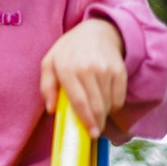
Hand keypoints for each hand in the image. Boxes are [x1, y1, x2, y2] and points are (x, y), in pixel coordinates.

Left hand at [40, 17, 126, 137]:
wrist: (96, 31)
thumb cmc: (68, 51)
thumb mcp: (49, 63)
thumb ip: (46, 86)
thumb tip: (51, 109)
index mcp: (67, 69)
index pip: (79, 101)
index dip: (86, 120)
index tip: (91, 133)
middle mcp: (88, 69)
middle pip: (96, 105)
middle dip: (96, 122)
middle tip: (94, 131)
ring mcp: (106, 69)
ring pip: (108, 103)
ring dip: (103, 113)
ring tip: (96, 111)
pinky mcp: (119, 71)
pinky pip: (119, 97)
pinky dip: (113, 104)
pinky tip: (105, 101)